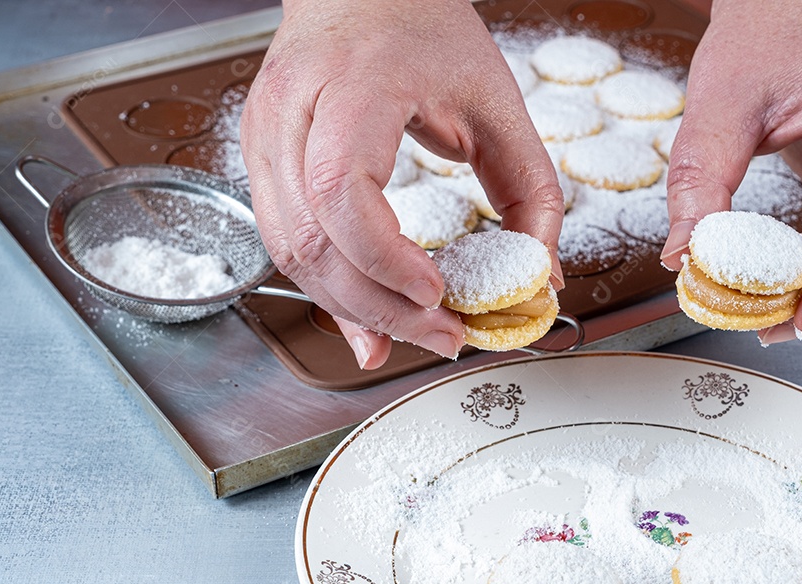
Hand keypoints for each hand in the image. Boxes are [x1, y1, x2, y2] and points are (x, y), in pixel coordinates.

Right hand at [241, 0, 563, 368]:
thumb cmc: (423, 28)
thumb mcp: (497, 101)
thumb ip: (531, 190)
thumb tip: (539, 276)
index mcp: (353, 85)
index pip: (343, 189)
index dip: (385, 257)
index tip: (437, 291)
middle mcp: (293, 109)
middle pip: (310, 238)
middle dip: (376, 305)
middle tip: (440, 335)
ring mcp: (265, 135)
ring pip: (289, 252)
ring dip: (350, 309)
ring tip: (411, 334)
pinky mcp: (262, 159)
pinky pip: (285, 243)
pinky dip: (329, 289)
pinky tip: (367, 318)